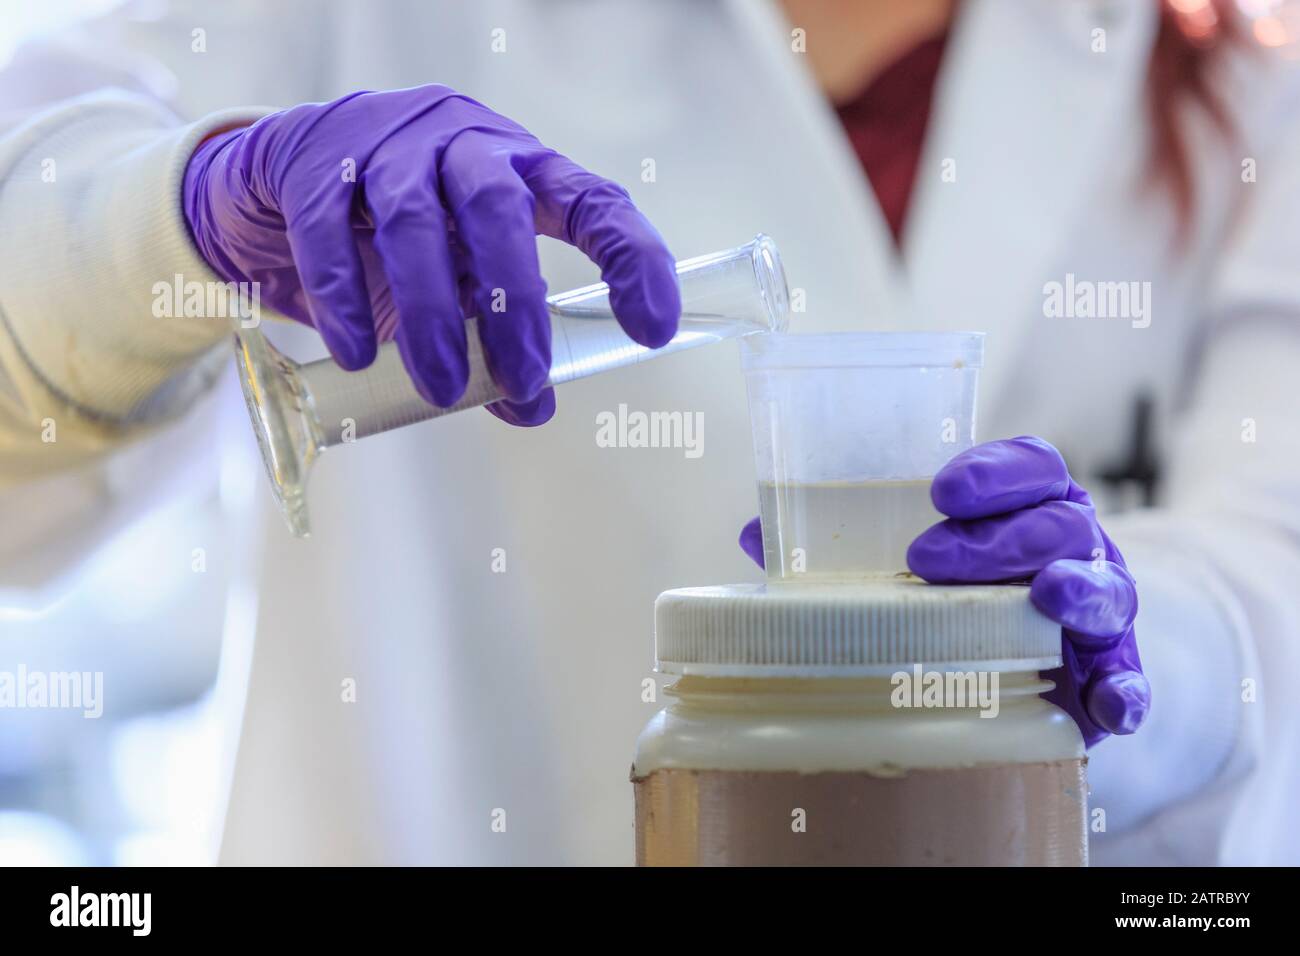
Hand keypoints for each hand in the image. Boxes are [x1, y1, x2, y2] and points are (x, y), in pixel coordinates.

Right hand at [182, 84, 679, 424]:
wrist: (296, 171)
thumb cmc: (406, 230)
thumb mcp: (464, 278)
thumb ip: (496, 339)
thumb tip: (531, 409)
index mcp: (521, 167)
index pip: (593, 202)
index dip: (631, 260)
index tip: (653, 329)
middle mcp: (462, 143)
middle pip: (496, 205)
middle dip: (514, 299)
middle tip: (523, 378)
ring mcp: (387, 144)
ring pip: (412, 220)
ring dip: (430, 314)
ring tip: (436, 387)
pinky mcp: (318, 162)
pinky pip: (329, 229)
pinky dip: (344, 297)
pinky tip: (359, 353)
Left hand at [736, 436, 1149, 746]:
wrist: (1043, 665)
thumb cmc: (963, 597)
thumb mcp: (913, 565)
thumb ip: (843, 550)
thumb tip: (753, 535)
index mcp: (1031, 506)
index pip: (1033, 464)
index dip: (995, 470)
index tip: (942, 490)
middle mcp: (1077, 548)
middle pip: (1060, 521)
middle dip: (998, 537)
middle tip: (926, 559)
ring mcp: (1102, 611)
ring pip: (1107, 587)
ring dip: (1078, 588)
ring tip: (1044, 595)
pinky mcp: (1112, 676)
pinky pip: (1132, 681)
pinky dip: (1126, 690)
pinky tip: (1107, 703)